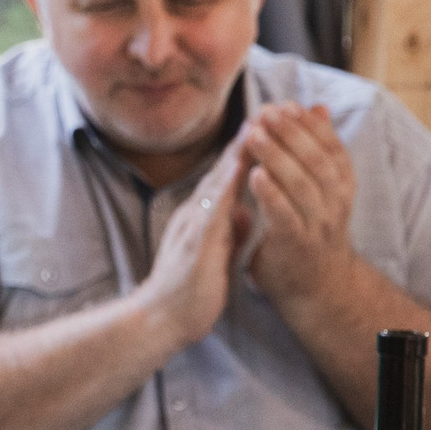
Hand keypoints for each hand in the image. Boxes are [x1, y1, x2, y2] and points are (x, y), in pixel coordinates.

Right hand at [133, 142, 249, 346]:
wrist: (161, 320)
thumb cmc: (189, 290)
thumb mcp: (215, 253)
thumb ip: (228, 231)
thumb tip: (242, 212)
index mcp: (203, 217)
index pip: (227, 176)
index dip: (247, 150)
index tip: (269, 125)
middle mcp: (195, 214)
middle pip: (223, 170)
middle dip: (246, 140)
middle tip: (267, 109)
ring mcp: (193, 226)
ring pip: (218, 182)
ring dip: (237, 154)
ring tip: (256, 128)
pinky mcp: (196, 243)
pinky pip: (214, 209)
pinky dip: (227, 187)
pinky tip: (240, 170)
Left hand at [237, 104, 357, 308]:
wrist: (317, 287)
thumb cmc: (310, 228)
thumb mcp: (320, 186)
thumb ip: (316, 149)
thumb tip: (316, 106)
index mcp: (341, 186)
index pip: (331, 147)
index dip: (310, 125)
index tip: (285, 104)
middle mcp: (336, 202)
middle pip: (318, 161)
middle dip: (292, 134)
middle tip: (265, 112)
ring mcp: (318, 224)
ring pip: (303, 184)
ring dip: (278, 156)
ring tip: (255, 134)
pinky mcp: (296, 244)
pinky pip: (285, 215)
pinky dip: (271, 193)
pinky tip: (254, 174)